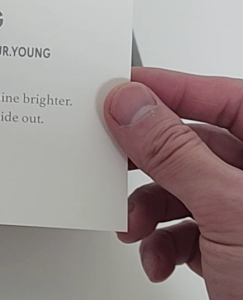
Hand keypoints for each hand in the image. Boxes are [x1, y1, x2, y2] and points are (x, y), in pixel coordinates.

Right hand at [105, 68, 242, 298]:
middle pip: (193, 144)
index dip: (170, 87)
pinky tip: (159, 258)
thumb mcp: (227, 209)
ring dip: (148, 210)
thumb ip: (174, 151)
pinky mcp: (231, 247)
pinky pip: (184, 229)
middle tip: (112, 152)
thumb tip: (130, 104)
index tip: (121, 84)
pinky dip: (162, 243)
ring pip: (181, 189)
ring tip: (135, 225)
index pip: (223, 96)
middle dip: (148, 161)